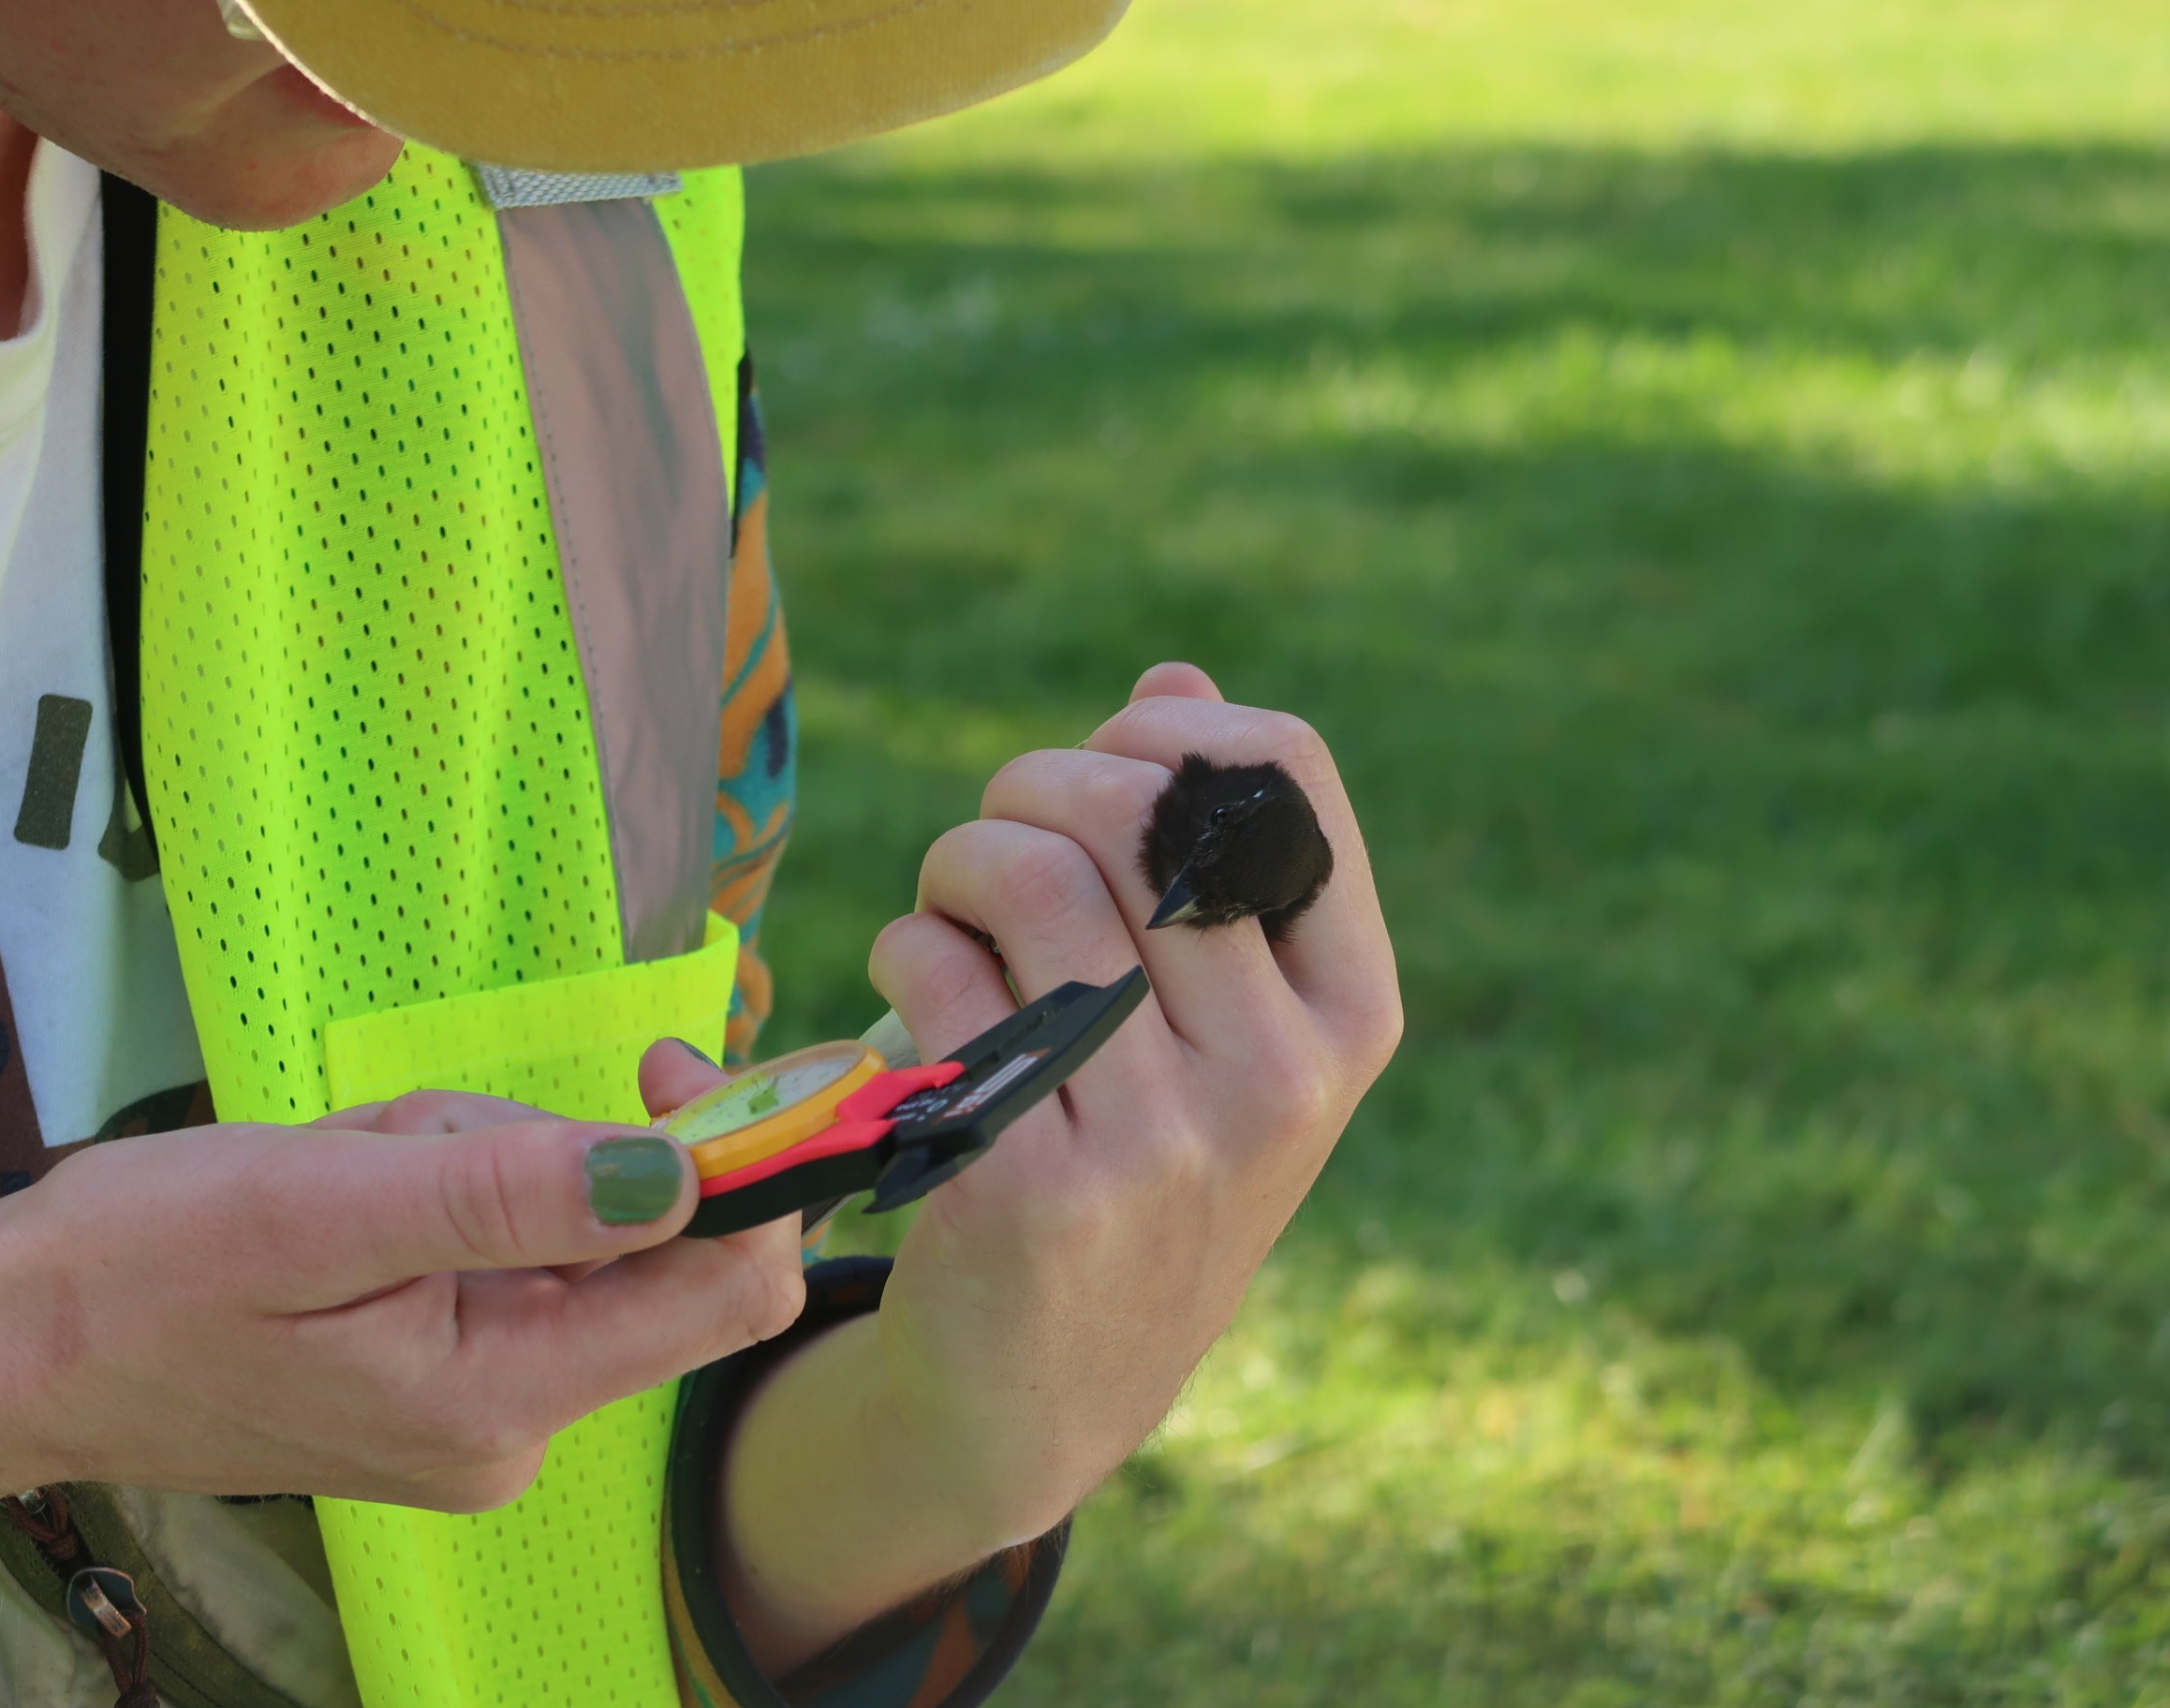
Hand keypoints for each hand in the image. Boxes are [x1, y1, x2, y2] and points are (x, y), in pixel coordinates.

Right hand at [0, 1091, 807, 1508]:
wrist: (5, 1354)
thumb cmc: (137, 1270)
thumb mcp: (321, 1200)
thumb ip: (508, 1191)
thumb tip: (684, 1173)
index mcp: (502, 1397)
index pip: (727, 1293)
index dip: (742, 1170)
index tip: (668, 1067)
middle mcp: (515, 1428)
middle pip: (639, 1247)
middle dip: (543, 1156)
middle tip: (405, 1137)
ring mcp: (478, 1412)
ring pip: (561, 1235)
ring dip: (473, 1166)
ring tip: (344, 1172)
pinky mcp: (438, 1383)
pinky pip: (498, 1253)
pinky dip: (439, 1197)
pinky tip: (341, 1199)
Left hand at [712, 662, 1399, 1669]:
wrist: (1048, 1387)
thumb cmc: (1134, 1166)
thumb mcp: (1220, 1036)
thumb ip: (1207, 865)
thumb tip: (1171, 689)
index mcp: (1351, 1014)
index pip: (1286, 773)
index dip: (1163, 734)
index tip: (1106, 771)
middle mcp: (1278, 1076)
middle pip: (1130, 806)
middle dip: (1028, 789)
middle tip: (992, 848)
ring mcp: (1159, 1138)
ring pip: (1024, 874)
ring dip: (952, 864)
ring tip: (946, 917)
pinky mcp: (1026, 1183)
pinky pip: (935, 970)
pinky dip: (902, 953)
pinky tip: (914, 1007)